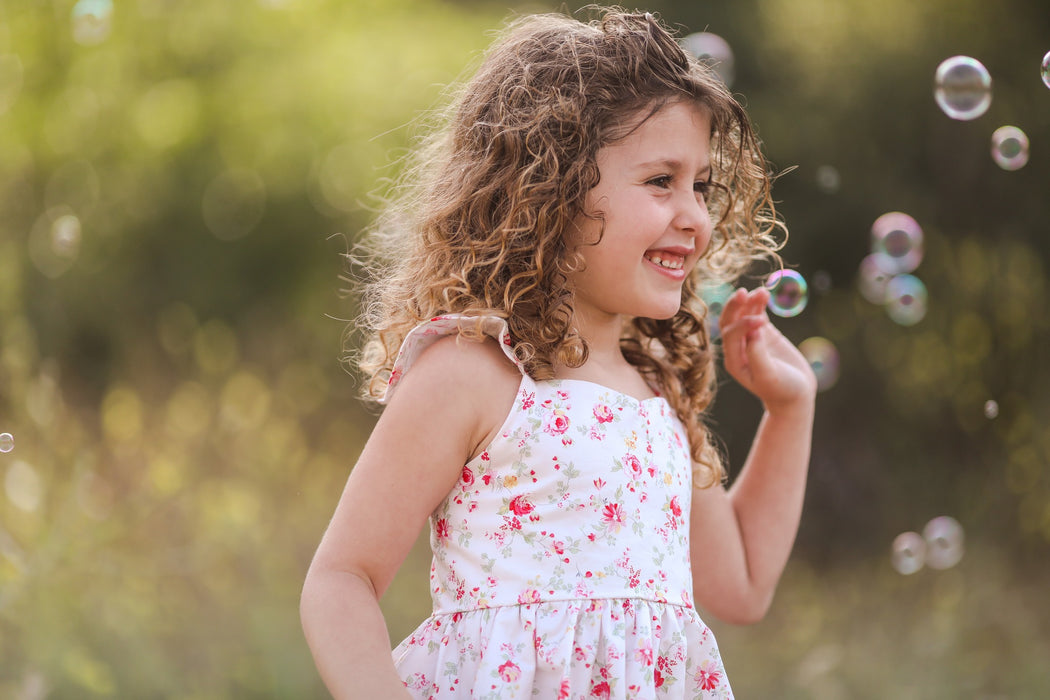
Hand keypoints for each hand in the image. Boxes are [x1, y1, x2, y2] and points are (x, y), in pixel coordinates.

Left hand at [718, 287, 816, 413]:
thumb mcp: (768, 376)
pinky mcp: (764, 333)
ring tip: (762, 291)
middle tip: (743, 292)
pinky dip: (760, 305)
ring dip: (751, 302)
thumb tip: (754, 331)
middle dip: (735, 306)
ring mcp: (750, 339)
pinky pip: (758, 315)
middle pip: (729, 322)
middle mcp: (738, 348)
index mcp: (734, 361)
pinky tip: (765, 294)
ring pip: (744, 315)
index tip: (761, 322)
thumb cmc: (781, 389)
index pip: (730, 336)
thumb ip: (757, 355)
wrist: (796, 395)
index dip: (742, 325)